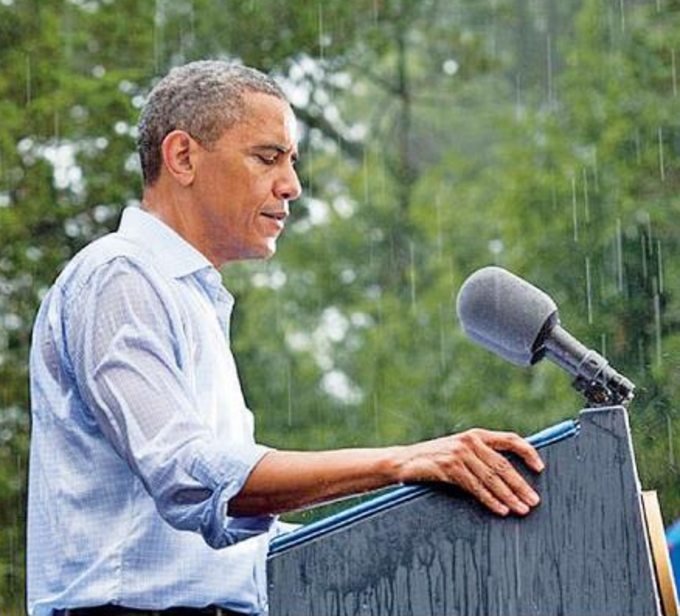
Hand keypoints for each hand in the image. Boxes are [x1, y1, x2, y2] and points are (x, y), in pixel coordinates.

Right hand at [395, 429, 544, 515]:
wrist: (403, 462)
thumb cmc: (435, 459)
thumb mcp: (460, 452)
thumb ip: (481, 456)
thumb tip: (510, 475)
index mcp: (476, 435)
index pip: (510, 439)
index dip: (527, 452)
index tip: (541, 468)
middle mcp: (470, 441)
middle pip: (503, 464)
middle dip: (521, 485)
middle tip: (534, 501)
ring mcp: (459, 453)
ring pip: (491, 478)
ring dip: (509, 496)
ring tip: (522, 509)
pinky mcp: (449, 467)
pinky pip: (475, 486)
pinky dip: (490, 500)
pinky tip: (501, 509)